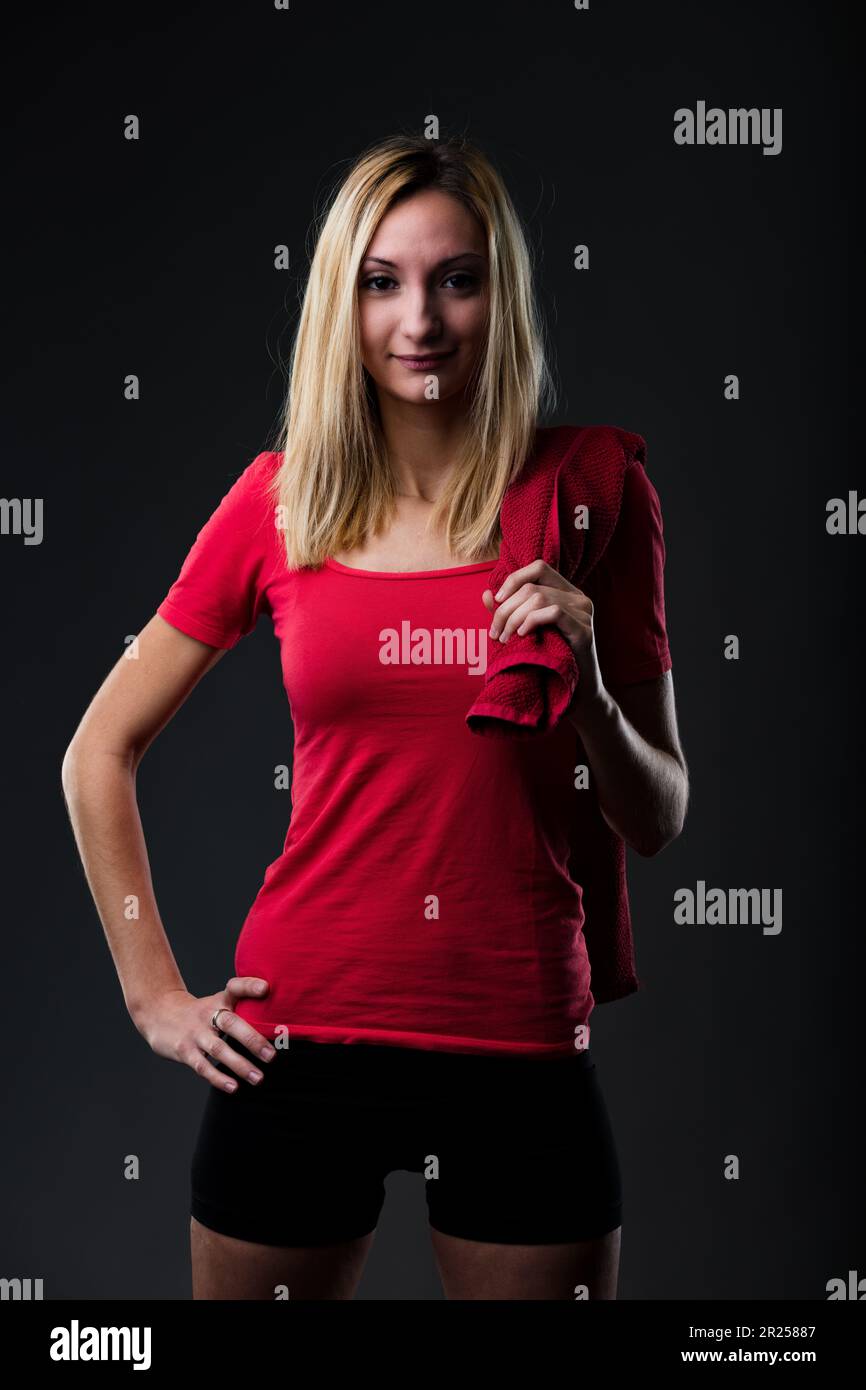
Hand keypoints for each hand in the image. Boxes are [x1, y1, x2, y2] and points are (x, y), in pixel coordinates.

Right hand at [133, 976, 275, 1091]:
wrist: (158, 1013)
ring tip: (258, 1078)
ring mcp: (195, 1033)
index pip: (235, 987)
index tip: (266, 989)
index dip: (249, 986)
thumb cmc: (199, 1012)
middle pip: (231, 1023)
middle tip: (271, 1056)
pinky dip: (218, 1077)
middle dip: (252, 1040)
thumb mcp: (218, 1002)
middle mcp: (208, 1014)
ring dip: (240, 1065)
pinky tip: (233, 1087)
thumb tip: (276, 1021)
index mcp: (220, 1000)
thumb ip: (243, 1008)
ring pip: (219, 1049)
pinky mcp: (184, 1050)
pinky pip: (202, 1065)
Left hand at [482, 558, 606, 715]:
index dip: (514, 579)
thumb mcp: (525, 633)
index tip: (498, 601)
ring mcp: (584, 613)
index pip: (538, 568)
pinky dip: (532, 621)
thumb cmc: (549, 662)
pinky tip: (524, 635)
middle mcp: (579, 598)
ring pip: (539, 599)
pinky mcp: (585, 631)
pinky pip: (554, 613)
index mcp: (566, 592)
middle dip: (506, 609)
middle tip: (496, 633)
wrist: (576, 694)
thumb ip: (509, 612)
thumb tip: (486, 594)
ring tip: (506, 639)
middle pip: (532, 588)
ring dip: (514, 618)